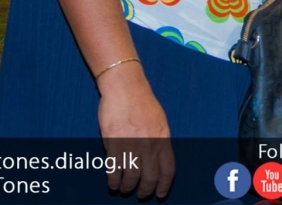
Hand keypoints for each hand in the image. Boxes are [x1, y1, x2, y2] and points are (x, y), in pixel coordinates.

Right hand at [97, 64, 174, 198]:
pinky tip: (113, 184)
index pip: (168, 169)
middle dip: (145, 190)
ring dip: (127, 187)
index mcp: (163, 138)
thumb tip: (159, 159)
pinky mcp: (114, 143)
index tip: (160, 194)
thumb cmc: (142, 102)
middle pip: (149, 177)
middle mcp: (149, 144)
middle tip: (141, 195)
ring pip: (131, 177)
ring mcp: (131, 145)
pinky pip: (114, 170)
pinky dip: (113, 181)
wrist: (125, 87)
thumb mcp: (160, 121)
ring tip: (124, 189)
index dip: (164, 185)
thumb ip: (160, 141)